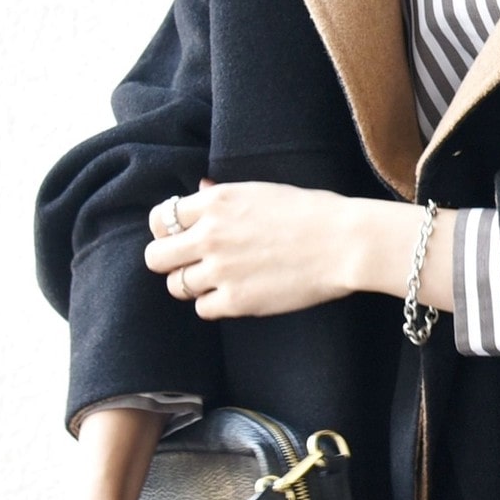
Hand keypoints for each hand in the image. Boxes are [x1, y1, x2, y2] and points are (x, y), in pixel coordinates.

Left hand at [145, 180, 356, 319]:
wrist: (344, 243)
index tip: (181, 237)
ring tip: (217, 280)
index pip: (161, 219)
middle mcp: (209, 235)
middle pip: (155, 257)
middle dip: (169, 261)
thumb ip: (223, 195)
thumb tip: (199, 189)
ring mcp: (220, 270)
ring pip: (176, 286)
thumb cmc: (313, 212)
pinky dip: (215, 304)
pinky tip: (235, 294)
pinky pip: (202, 309)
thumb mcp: (262, 190)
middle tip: (190, 263)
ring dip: (192, 284)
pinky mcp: (236, 300)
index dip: (168, 230)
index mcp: (215, 202)